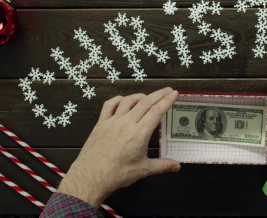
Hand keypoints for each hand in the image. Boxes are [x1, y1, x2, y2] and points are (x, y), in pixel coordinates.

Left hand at [58, 87, 180, 207]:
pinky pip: (109, 105)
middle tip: (167, 90)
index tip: (173, 94)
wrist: (90, 178)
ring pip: (128, 101)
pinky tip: (123, 100)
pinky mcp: (101, 124)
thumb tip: (176, 166)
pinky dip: (118, 100)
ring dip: (140, 96)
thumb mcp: (143, 170)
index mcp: (139, 134)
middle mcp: (126, 124)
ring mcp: (112, 122)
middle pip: (146, 102)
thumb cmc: (114, 174)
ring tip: (148, 96)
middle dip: (159, 94)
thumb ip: (162, 166)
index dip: (167, 100)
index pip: (156, 111)